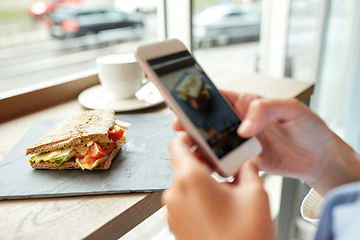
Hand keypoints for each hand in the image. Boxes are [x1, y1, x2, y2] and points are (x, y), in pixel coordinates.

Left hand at [162, 133, 274, 239]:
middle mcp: (175, 193)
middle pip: (182, 162)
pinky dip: (198, 193)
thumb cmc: (245, 238)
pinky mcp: (177, 223)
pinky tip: (221, 199)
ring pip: (184, 181)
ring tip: (227, 180)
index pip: (177, 143)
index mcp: (190, 179)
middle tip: (224, 157)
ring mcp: (173, 210)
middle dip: (202, 157)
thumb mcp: (255, 194)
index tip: (201, 133)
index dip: (189, 135)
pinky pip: (184, 198)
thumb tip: (246, 159)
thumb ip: (248, 168)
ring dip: (202, 176)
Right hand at [173, 91, 359, 194]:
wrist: (319, 159)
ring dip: (200, 145)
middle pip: (209, 121)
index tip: (183, 102)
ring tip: (190, 149)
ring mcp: (240, 142)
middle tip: (180, 128)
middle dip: (192, 124)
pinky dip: (214, 163)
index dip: (198, 99)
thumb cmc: (309, 128)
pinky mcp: (244, 160)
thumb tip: (243, 127)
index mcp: (247, 103)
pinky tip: (208, 165)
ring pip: (213, 141)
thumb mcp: (291, 109)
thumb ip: (265, 110)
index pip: (217, 97)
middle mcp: (240, 122)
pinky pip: (224, 160)